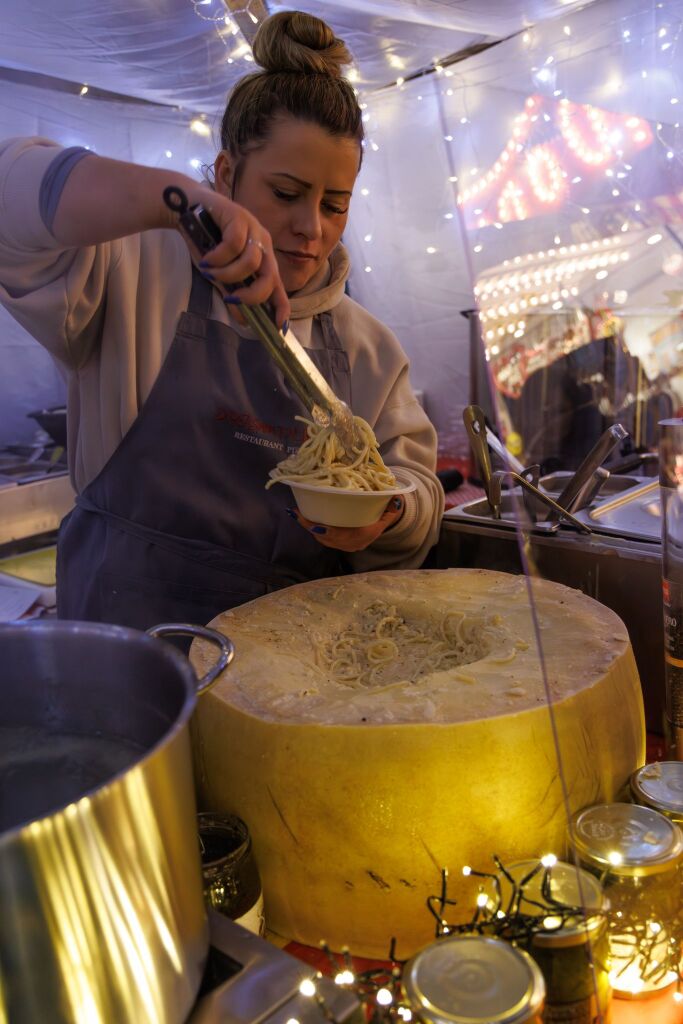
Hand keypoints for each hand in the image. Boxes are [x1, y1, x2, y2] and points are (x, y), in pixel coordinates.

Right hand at [185, 187, 289, 328]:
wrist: (186, 208)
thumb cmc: (205, 241)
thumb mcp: (220, 274)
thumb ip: (232, 293)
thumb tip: (243, 320)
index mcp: (262, 258)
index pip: (277, 286)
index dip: (281, 307)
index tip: (279, 328)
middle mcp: (263, 243)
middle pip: (269, 277)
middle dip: (252, 294)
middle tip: (231, 299)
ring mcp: (253, 228)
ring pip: (251, 262)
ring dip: (228, 274)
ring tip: (210, 271)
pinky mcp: (239, 216)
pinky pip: (234, 245)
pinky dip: (219, 256)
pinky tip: (207, 257)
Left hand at [286, 496, 404, 552]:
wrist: (378, 531)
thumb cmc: (380, 519)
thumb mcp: (387, 515)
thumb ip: (391, 509)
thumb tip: (395, 498)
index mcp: (359, 538)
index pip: (339, 536)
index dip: (325, 531)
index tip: (313, 523)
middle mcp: (348, 544)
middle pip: (325, 537)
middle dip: (309, 526)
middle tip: (297, 513)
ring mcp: (341, 545)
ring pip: (321, 538)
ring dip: (308, 527)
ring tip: (296, 513)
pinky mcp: (335, 543)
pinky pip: (321, 537)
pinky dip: (311, 528)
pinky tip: (301, 517)